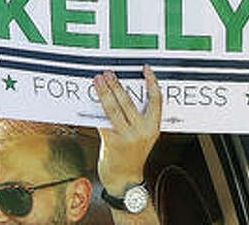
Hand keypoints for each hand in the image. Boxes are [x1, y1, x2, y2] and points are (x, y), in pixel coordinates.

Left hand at [93, 66, 161, 195]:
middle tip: (108, 73)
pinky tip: (91, 101)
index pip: (157, 100)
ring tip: (98, 81)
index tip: (146, 69)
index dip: (152, 83)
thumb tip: (122, 96)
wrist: (124, 178)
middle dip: (117, 85)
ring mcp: (128, 136)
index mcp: (154, 127)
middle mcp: (143, 130)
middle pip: (129, 101)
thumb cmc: (132, 155)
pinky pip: (103, 121)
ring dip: (104, 93)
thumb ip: (139, 119)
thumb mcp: (143, 136)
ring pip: (114, 109)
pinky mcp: (112, 142)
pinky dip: (96, 110)